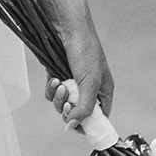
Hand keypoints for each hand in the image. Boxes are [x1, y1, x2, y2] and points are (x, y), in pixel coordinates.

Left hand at [46, 13, 113, 133]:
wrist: (67, 28)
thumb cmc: (86, 51)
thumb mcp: (89, 83)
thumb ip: (84, 108)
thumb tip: (72, 126)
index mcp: (103, 91)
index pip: (99, 118)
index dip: (88, 125)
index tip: (77, 127)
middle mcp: (88, 89)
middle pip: (77, 113)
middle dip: (69, 110)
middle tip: (67, 104)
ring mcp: (72, 83)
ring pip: (62, 104)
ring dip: (59, 98)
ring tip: (60, 85)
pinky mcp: (58, 76)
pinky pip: (52, 93)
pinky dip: (51, 89)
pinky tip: (53, 78)